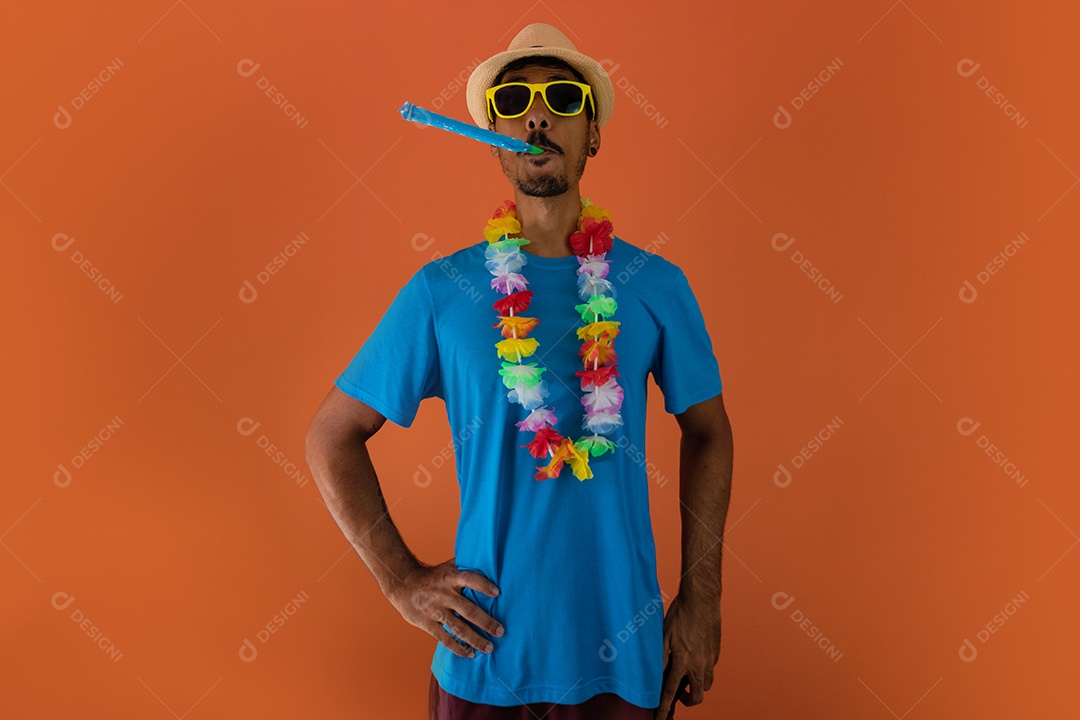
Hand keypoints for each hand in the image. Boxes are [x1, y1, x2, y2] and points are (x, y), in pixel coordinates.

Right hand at [387, 557, 503, 658]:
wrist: (403, 584)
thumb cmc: (432, 576)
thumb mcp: (447, 567)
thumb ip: (465, 565)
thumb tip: (487, 557)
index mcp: (450, 578)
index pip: (469, 579)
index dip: (483, 585)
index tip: (497, 593)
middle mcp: (444, 594)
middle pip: (468, 610)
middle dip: (486, 622)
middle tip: (500, 631)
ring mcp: (435, 610)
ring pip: (458, 628)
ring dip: (475, 639)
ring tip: (489, 648)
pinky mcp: (428, 623)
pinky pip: (445, 638)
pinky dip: (458, 648)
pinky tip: (470, 654)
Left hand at [654, 591, 720, 719]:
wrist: (702, 599)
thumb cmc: (681, 614)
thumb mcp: (662, 635)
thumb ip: (659, 658)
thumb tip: (654, 676)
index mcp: (682, 662)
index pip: (670, 693)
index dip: (663, 709)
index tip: (660, 719)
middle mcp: (699, 664)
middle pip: (697, 697)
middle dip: (688, 701)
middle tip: (679, 695)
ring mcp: (710, 659)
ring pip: (707, 684)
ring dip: (697, 686)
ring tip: (686, 675)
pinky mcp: (716, 652)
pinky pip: (710, 669)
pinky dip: (702, 670)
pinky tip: (693, 658)